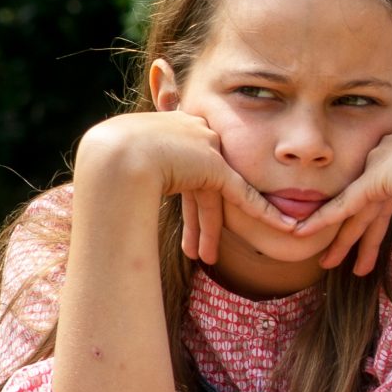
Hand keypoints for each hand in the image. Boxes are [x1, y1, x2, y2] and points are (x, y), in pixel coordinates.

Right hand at [76, 110, 297, 264]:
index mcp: (168, 133)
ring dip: (210, 231)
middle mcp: (191, 138)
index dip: (185, 202)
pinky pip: (245, 195)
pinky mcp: (216, 167)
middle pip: (200, 189)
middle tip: (197, 251)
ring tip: (206, 259)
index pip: (183, 173)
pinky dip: (265, 212)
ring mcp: (205, 150)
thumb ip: (128, 174)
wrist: (115, 154)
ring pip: (215, 200)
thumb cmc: (107, 161)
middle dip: (198, 222)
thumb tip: (112, 198)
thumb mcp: (114, 163)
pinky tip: (285, 227)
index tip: (182, 218)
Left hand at [291, 127, 391, 275]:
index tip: (368, 235)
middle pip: (366, 208)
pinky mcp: (373, 182)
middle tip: (336, 257)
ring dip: (341, 241)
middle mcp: (388, 163)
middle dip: (353, 235)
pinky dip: (325, 220)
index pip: (385, 196)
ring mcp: (379, 170)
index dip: (374, 220)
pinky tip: (306, 231)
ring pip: (354, 214)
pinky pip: (344, 206)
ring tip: (327, 264)